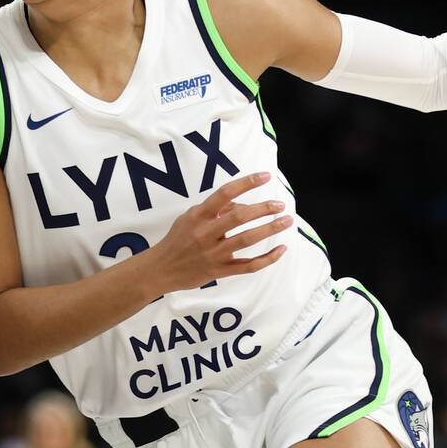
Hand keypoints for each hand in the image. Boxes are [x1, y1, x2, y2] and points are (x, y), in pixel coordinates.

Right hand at [151, 171, 290, 292]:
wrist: (160, 270)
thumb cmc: (177, 240)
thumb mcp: (190, 218)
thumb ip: (215, 210)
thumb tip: (243, 204)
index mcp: (198, 216)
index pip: (225, 193)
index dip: (247, 183)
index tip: (265, 176)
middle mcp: (206, 233)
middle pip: (240, 216)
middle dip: (264, 209)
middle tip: (280, 205)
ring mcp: (213, 253)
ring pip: (247, 239)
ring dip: (270, 229)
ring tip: (286, 221)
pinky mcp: (220, 271)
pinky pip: (248, 266)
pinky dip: (267, 259)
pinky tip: (280, 250)